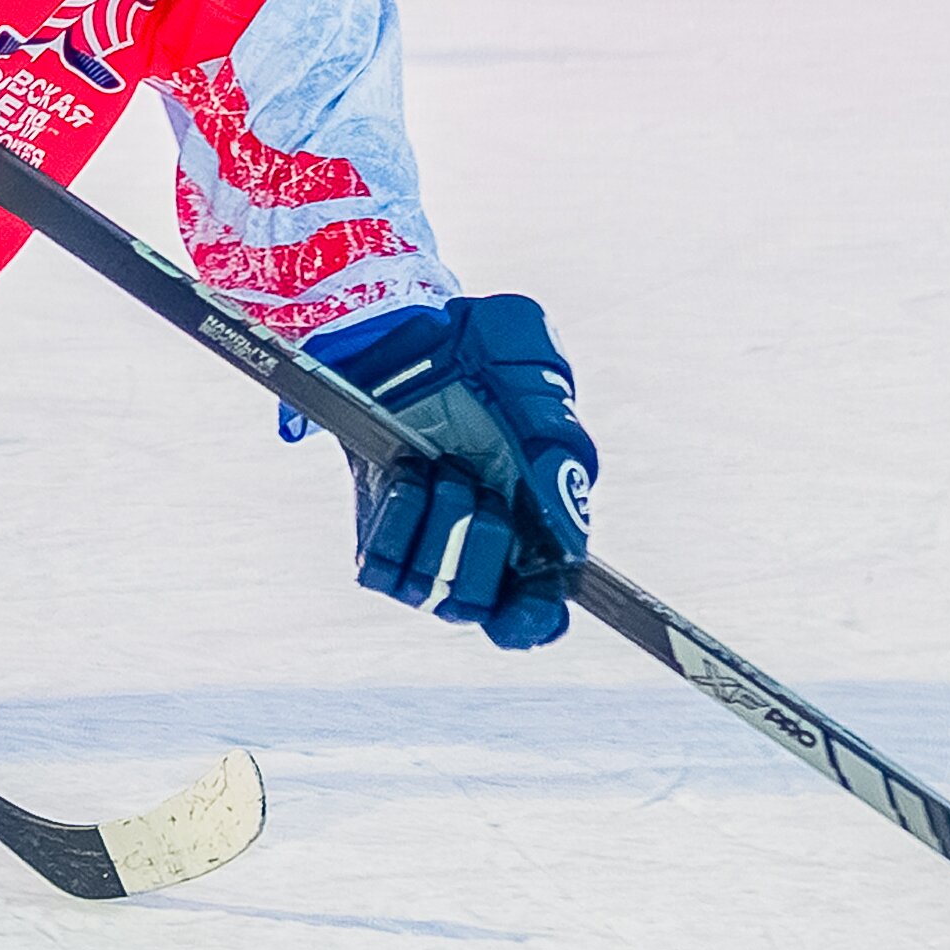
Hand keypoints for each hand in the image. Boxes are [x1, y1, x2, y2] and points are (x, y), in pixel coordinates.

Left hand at [336, 294, 596, 650]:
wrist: (412, 328)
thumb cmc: (487, 360)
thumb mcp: (540, 394)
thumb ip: (560, 461)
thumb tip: (571, 545)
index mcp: (532, 529)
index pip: (536, 611)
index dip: (534, 621)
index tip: (529, 610)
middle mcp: (477, 547)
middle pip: (482, 604)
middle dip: (487, 545)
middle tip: (480, 484)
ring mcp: (426, 541)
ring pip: (434, 589)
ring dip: (442, 526)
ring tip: (440, 466)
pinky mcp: (378, 527)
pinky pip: (382, 566)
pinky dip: (398, 523)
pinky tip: (407, 474)